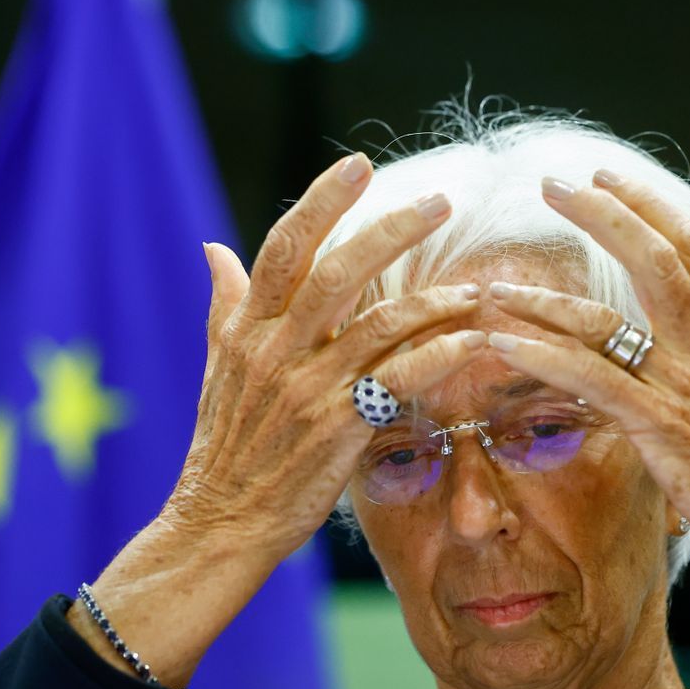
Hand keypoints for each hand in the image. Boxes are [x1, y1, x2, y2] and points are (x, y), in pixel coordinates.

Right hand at [167, 152, 486, 559]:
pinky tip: (473, 342)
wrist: (218, 523)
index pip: (284, 248)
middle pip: (337, 271)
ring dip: (433, 300)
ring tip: (475, 288)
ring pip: (378, 324)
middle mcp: (274, 350)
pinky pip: (398, 380)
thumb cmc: (225, 446)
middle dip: (391, 230)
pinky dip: (439, 356)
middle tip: (440, 202)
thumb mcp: (216, 367)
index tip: (358, 165)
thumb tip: (213, 247)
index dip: (322, 201)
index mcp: (246, 328)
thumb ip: (224, 303)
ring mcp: (306, 388)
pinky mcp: (336, 428)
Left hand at [482, 171, 689, 561]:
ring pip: (604, 320)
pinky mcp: (655, 422)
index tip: (606, 175)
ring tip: (496, 289)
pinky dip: (540, 358)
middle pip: (651, 257)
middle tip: (551, 184)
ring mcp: (678, 381)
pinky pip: (587, 379)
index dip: (646, 204)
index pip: (687, 245)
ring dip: (543, 301)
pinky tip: (501, 347)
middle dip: (600, 214)